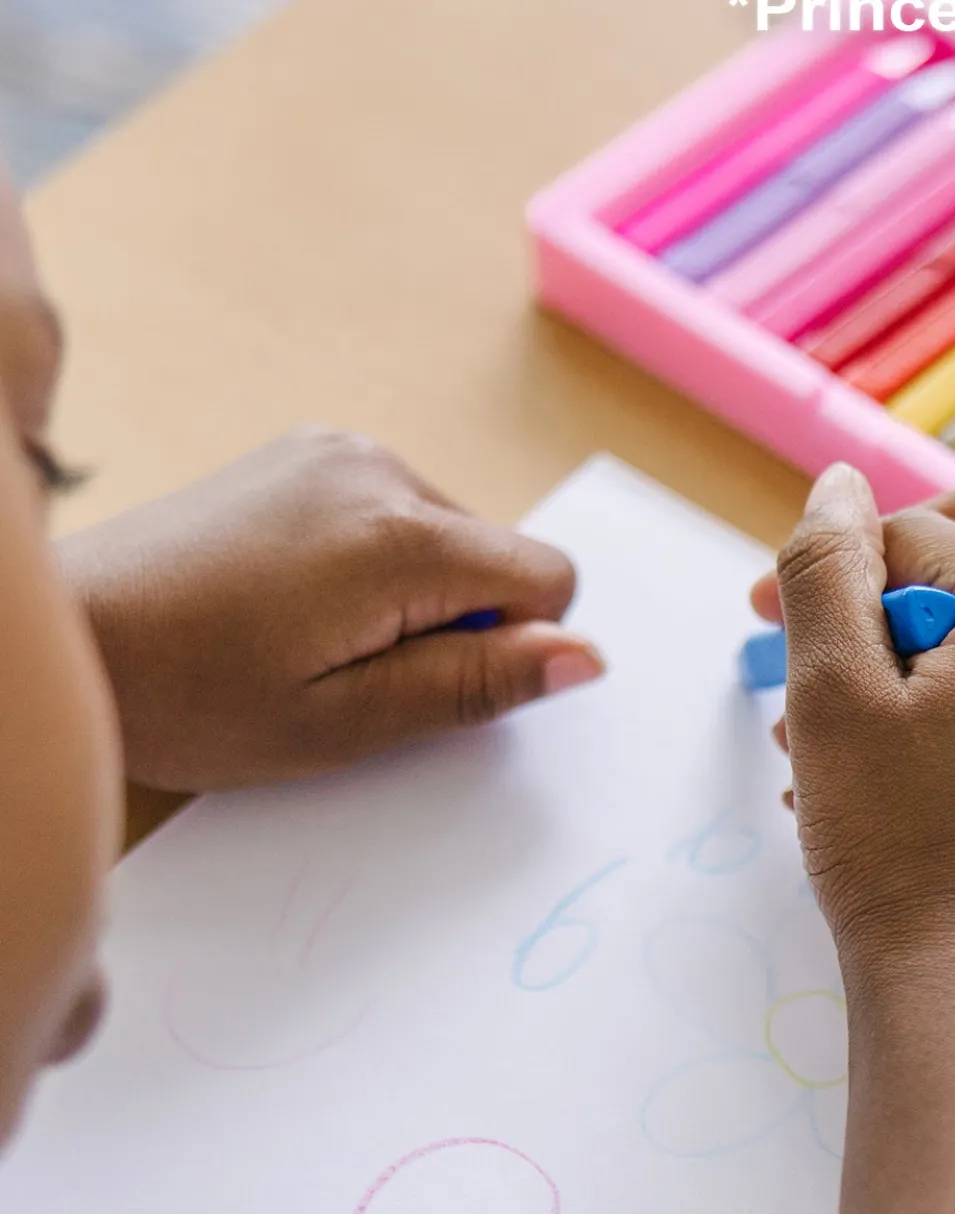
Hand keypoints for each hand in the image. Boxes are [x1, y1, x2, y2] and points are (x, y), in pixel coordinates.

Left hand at [58, 427, 603, 791]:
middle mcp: (376, 468)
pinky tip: (296, 599)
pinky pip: (394, 516)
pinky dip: (372, 567)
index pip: (548, 579)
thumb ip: (477, 685)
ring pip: (448, 539)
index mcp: (398, 536)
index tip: (426, 681)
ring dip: (410, 598)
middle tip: (351, 669)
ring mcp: (334, 451)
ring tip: (312, 636)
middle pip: (496, 557)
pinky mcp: (303, 454)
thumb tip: (586, 658)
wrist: (69, 630)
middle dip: (455, 624)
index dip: (512, 649)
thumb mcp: (349, 722)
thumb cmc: (192, 694)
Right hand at [757, 468, 954, 995]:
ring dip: (909, 646)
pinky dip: (954, 689)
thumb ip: (828, 568)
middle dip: (885, 586)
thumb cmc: (896, 848)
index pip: (920, 531)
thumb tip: (839, 485)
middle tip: (810, 643)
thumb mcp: (833, 693)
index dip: (834, 566)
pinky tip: (882, 756)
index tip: (764, 619)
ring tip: (825, 726)